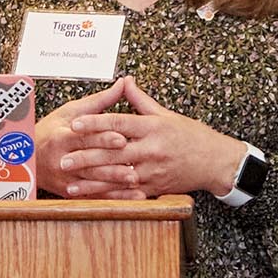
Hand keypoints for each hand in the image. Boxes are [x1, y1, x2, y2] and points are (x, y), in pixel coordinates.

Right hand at [33, 81, 137, 198]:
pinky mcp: (70, 191)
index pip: (84, 138)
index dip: (103, 138)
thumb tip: (123, 83)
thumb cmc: (51, 131)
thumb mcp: (71, 111)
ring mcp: (65, 178)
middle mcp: (62, 159)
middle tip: (134, 166)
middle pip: (90, 162)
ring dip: (115, 183)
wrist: (27, 157)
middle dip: (112, 165)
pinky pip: (94, 196)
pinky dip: (113, 197)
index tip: (121, 138)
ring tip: (135, 181)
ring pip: (93, 182)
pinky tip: (130, 195)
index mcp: (62, 137)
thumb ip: (99, 100)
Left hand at [62, 76, 246, 200]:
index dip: (95, 123)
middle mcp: (151, 149)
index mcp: (152, 127)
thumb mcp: (166, 114)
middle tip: (63, 158)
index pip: (118, 122)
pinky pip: (127, 192)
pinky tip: (92, 197)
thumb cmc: (190, 135)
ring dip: (91, 180)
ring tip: (70, 181)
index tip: (74, 124)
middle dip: (86, 156)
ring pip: (117, 176)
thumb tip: (124, 80)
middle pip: (113, 152)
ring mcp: (152, 170)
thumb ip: (140, 100)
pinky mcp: (155, 187)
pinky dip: (108, 195)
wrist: (214, 161)